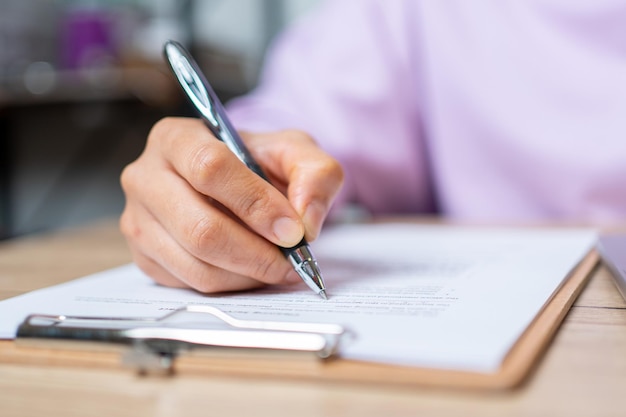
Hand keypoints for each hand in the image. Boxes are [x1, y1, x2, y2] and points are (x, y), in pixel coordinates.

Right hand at [120, 117, 343, 292]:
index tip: (292, 229)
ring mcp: (137, 220)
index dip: (255, 204)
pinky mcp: (143, 255)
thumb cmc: (257, 163)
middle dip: (256, 252)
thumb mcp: (295, 152)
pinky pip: (190, 283)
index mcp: (175, 137)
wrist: (235, 181)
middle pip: (200, 227)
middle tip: (292, 259)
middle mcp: (146, 176)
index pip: (210, 169)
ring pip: (196, 263)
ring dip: (248, 273)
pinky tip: (251, 269)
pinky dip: (231, 283)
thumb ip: (315, 174)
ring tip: (277, 265)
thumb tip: (306, 221)